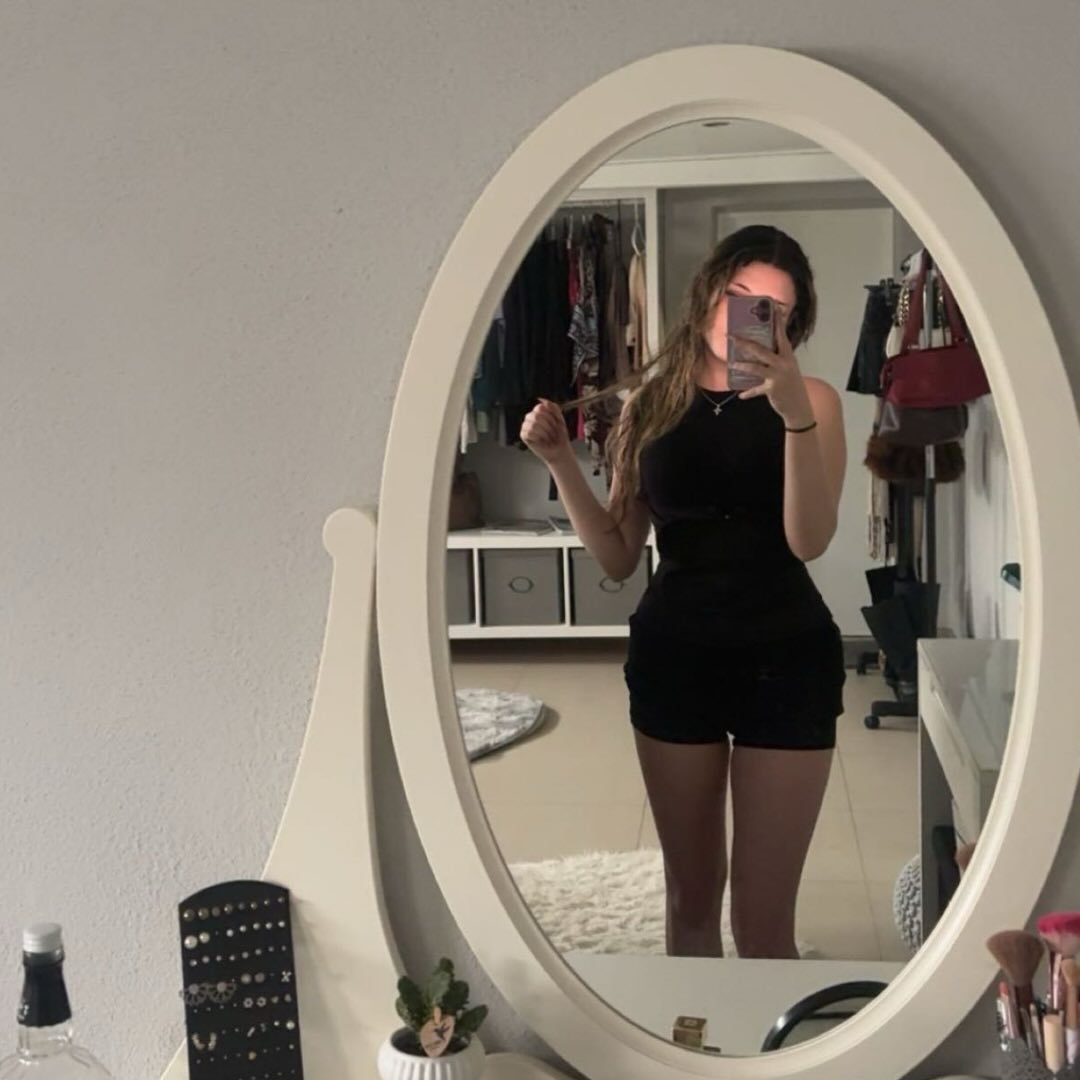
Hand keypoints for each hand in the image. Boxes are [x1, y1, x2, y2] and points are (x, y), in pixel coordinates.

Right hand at [521, 399, 572, 465]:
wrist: (559, 449)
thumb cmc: (559, 435)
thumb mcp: (560, 419)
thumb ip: (553, 408)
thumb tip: (541, 399)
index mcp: (539, 411)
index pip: (540, 407)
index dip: (550, 417)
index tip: (556, 424)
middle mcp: (531, 416)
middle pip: (537, 416)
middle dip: (548, 426)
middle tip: (552, 433)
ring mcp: (526, 425)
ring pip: (533, 424)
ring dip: (545, 433)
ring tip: (548, 438)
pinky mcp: (523, 435)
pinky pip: (529, 433)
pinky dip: (538, 438)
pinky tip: (541, 441)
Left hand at [731, 309, 814, 427]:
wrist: (799, 406)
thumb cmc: (791, 385)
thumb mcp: (788, 368)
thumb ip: (776, 358)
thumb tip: (759, 349)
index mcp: (788, 355)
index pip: (781, 335)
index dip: (777, 322)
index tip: (773, 308)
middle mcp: (784, 363)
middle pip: (762, 350)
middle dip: (745, 343)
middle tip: (732, 337)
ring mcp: (778, 376)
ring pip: (756, 368)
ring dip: (742, 365)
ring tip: (731, 363)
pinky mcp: (772, 389)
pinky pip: (756, 389)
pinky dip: (748, 393)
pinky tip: (740, 395)